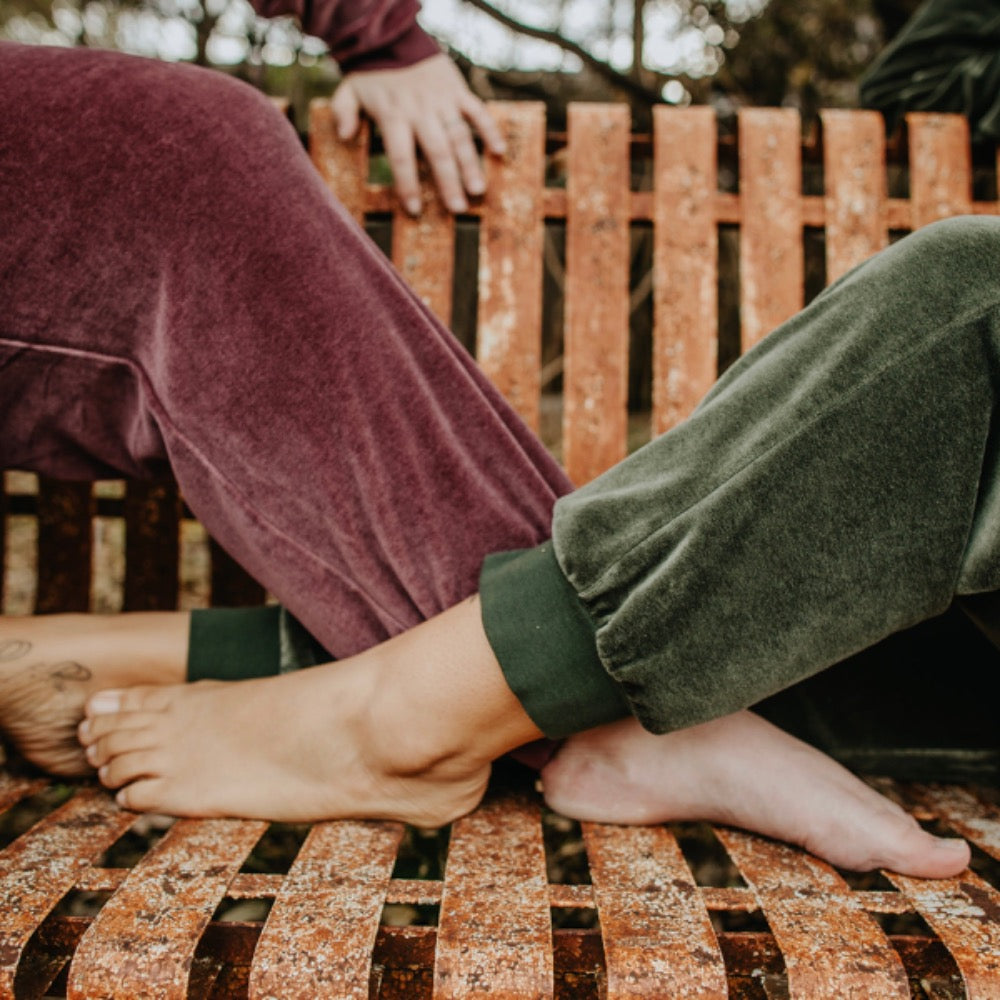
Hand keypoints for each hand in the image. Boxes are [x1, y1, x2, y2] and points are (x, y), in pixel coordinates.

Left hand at [330, 53, 505, 214]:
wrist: (395, 38)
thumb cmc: (372, 74)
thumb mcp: (350, 90)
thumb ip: (343, 111)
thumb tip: (342, 135)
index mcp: (394, 115)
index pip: (401, 157)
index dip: (408, 185)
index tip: (414, 210)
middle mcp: (420, 111)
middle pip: (436, 152)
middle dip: (448, 182)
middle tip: (458, 209)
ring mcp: (442, 101)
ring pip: (459, 136)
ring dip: (470, 164)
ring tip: (478, 190)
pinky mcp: (458, 91)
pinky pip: (477, 110)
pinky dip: (489, 129)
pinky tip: (499, 151)